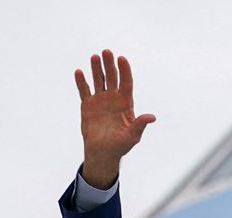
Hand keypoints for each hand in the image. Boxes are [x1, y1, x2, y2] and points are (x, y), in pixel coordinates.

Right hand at [75, 49, 155, 188]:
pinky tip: (79, 72)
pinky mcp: (88, 105)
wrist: (103, 152)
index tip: (122, 58)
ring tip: (94, 57)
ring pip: (99, 80)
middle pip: (112, 77)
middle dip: (110, 65)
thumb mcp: (133, 136)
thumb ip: (140, 124)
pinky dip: (81, 82)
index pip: (126, 83)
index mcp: (126, 103)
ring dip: (96, 69)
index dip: (125, 71)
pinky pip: (84, 90)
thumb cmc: (121, 145)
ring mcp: (100, 100)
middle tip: (107, 52)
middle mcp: (113, 98)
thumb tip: (152, 117)